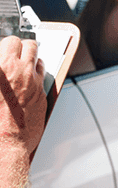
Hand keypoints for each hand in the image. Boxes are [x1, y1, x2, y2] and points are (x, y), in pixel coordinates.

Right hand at [0, 36, 46, 155]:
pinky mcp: (41, 90)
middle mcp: (17, 71)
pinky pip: (42, 71)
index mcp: (1, 70)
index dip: (5, 46)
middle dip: (20, 47)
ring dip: (30, 56)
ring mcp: (31, 80)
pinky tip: (30, 76)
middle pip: (25, 44)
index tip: (3, 50)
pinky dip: (36, 71)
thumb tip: (4, 67)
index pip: (7, 42)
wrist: (4, 145)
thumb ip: (0, 76)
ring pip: (37, 55)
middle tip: (14, 53)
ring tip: (23, 62)